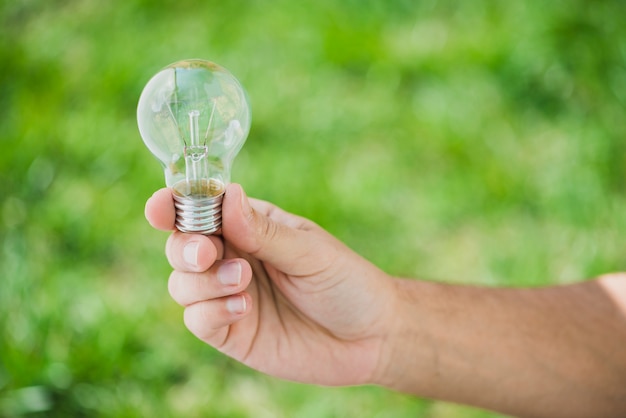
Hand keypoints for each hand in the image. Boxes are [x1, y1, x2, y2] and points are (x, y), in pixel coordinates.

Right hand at [145, 184, 396, 385]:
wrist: (371, 338)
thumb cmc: (346, 282)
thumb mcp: (309, 251)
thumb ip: (263, 231)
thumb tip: (225, 195)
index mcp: (250, 226)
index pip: (201, 209)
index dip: (174, 205)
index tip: (160, 207)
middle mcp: (233, 258)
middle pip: (181, 246)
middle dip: (186, 247)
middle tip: (209, 253)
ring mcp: (229, 296)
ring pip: (182, 284)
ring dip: (203, 282)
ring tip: (244, 282)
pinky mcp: (232, 331)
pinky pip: (198, 320)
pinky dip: (210, 312)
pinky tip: (244, 309)